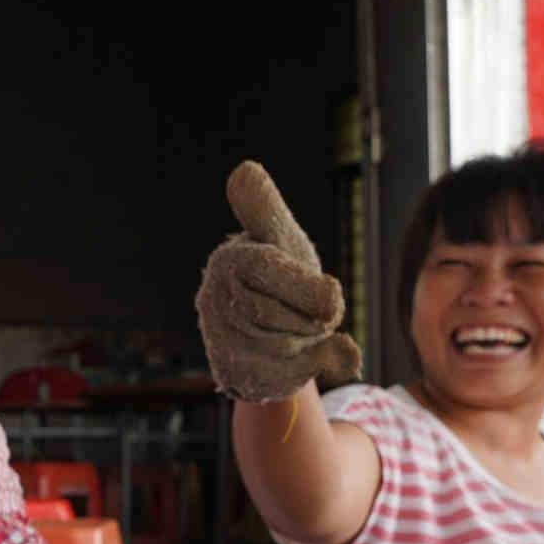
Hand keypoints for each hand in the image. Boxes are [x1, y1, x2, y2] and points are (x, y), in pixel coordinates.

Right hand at [195, 160, 361, 402]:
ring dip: (309, 339)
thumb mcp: (283, 239)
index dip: (309, 289)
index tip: (328, 296)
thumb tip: (243, 169)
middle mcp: (216, 299)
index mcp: (230, 260)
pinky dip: (308, 365)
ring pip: (286, 345)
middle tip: (318, 311)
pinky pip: (287, 374)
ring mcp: (222, 339)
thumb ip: (266, 209)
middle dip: (315, 315)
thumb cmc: (282, 277)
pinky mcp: (233, 373)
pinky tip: (300, 355)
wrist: (273, 336)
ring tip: (299, 327)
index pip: (269, 269)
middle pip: (284, 313)